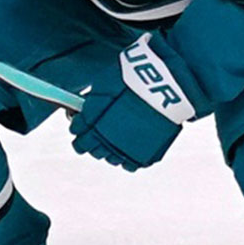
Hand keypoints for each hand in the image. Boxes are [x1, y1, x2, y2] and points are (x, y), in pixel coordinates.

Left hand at [68, 33, 200, 171]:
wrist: (166, 83)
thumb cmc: (135, 79)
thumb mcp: (104, 84)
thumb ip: (92, 102)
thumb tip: (83, 111)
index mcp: (94, 123)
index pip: (78, 133)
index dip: (77, 129)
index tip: (79, 125)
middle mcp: (107, 140)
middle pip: (91, 149)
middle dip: (90, 141)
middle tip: (94, 132)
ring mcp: (127, 149)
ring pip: (109, 158)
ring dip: (107, 149)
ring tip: (113, 138)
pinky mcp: (145, 154)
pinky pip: (129, 165)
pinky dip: (126, 158)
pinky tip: (128, 147)